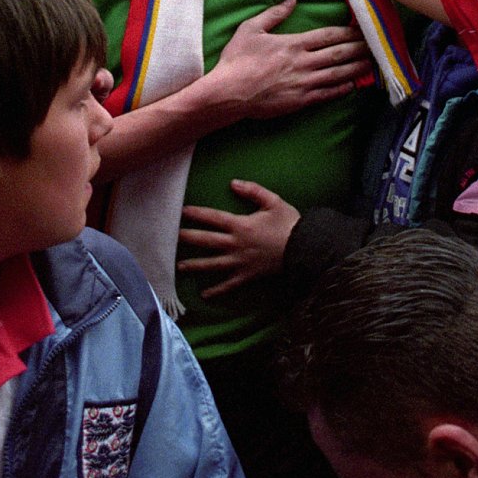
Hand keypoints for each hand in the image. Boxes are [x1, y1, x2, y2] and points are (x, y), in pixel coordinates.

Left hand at [177, 180, 299, 297]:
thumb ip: (253, 191)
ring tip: (179, 266)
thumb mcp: (273, 201)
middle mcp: (236, 244)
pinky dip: (217, 291)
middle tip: (172, 237)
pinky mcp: (248, 275)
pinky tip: (204, 295)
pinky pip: (229, 285)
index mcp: (241, 225)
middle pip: (207, 241)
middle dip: (188, 238)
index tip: (182, 211)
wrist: (305, 248)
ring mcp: (241, 262)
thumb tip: (233, 183)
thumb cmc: (289, 223)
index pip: (213, 218)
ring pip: (213, 264)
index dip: (197, 214)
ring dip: (195, 265)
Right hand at [207, 0, 373, 120]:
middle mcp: (303, 63)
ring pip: (337, 74)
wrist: (228, 93)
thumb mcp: (251, 29)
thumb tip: (293, 0)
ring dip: (356, 68)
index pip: (327, 35)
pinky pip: (327, 94)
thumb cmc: (237, 60)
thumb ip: (274, 14)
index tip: (360, 28)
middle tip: (375, 44)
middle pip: (338, 54)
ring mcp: (303, 83)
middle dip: (358, 48)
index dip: (347, 31)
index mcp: (293, 44)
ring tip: (372, 63)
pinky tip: (352, 85)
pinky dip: (341, 89)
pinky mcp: (300, 101)